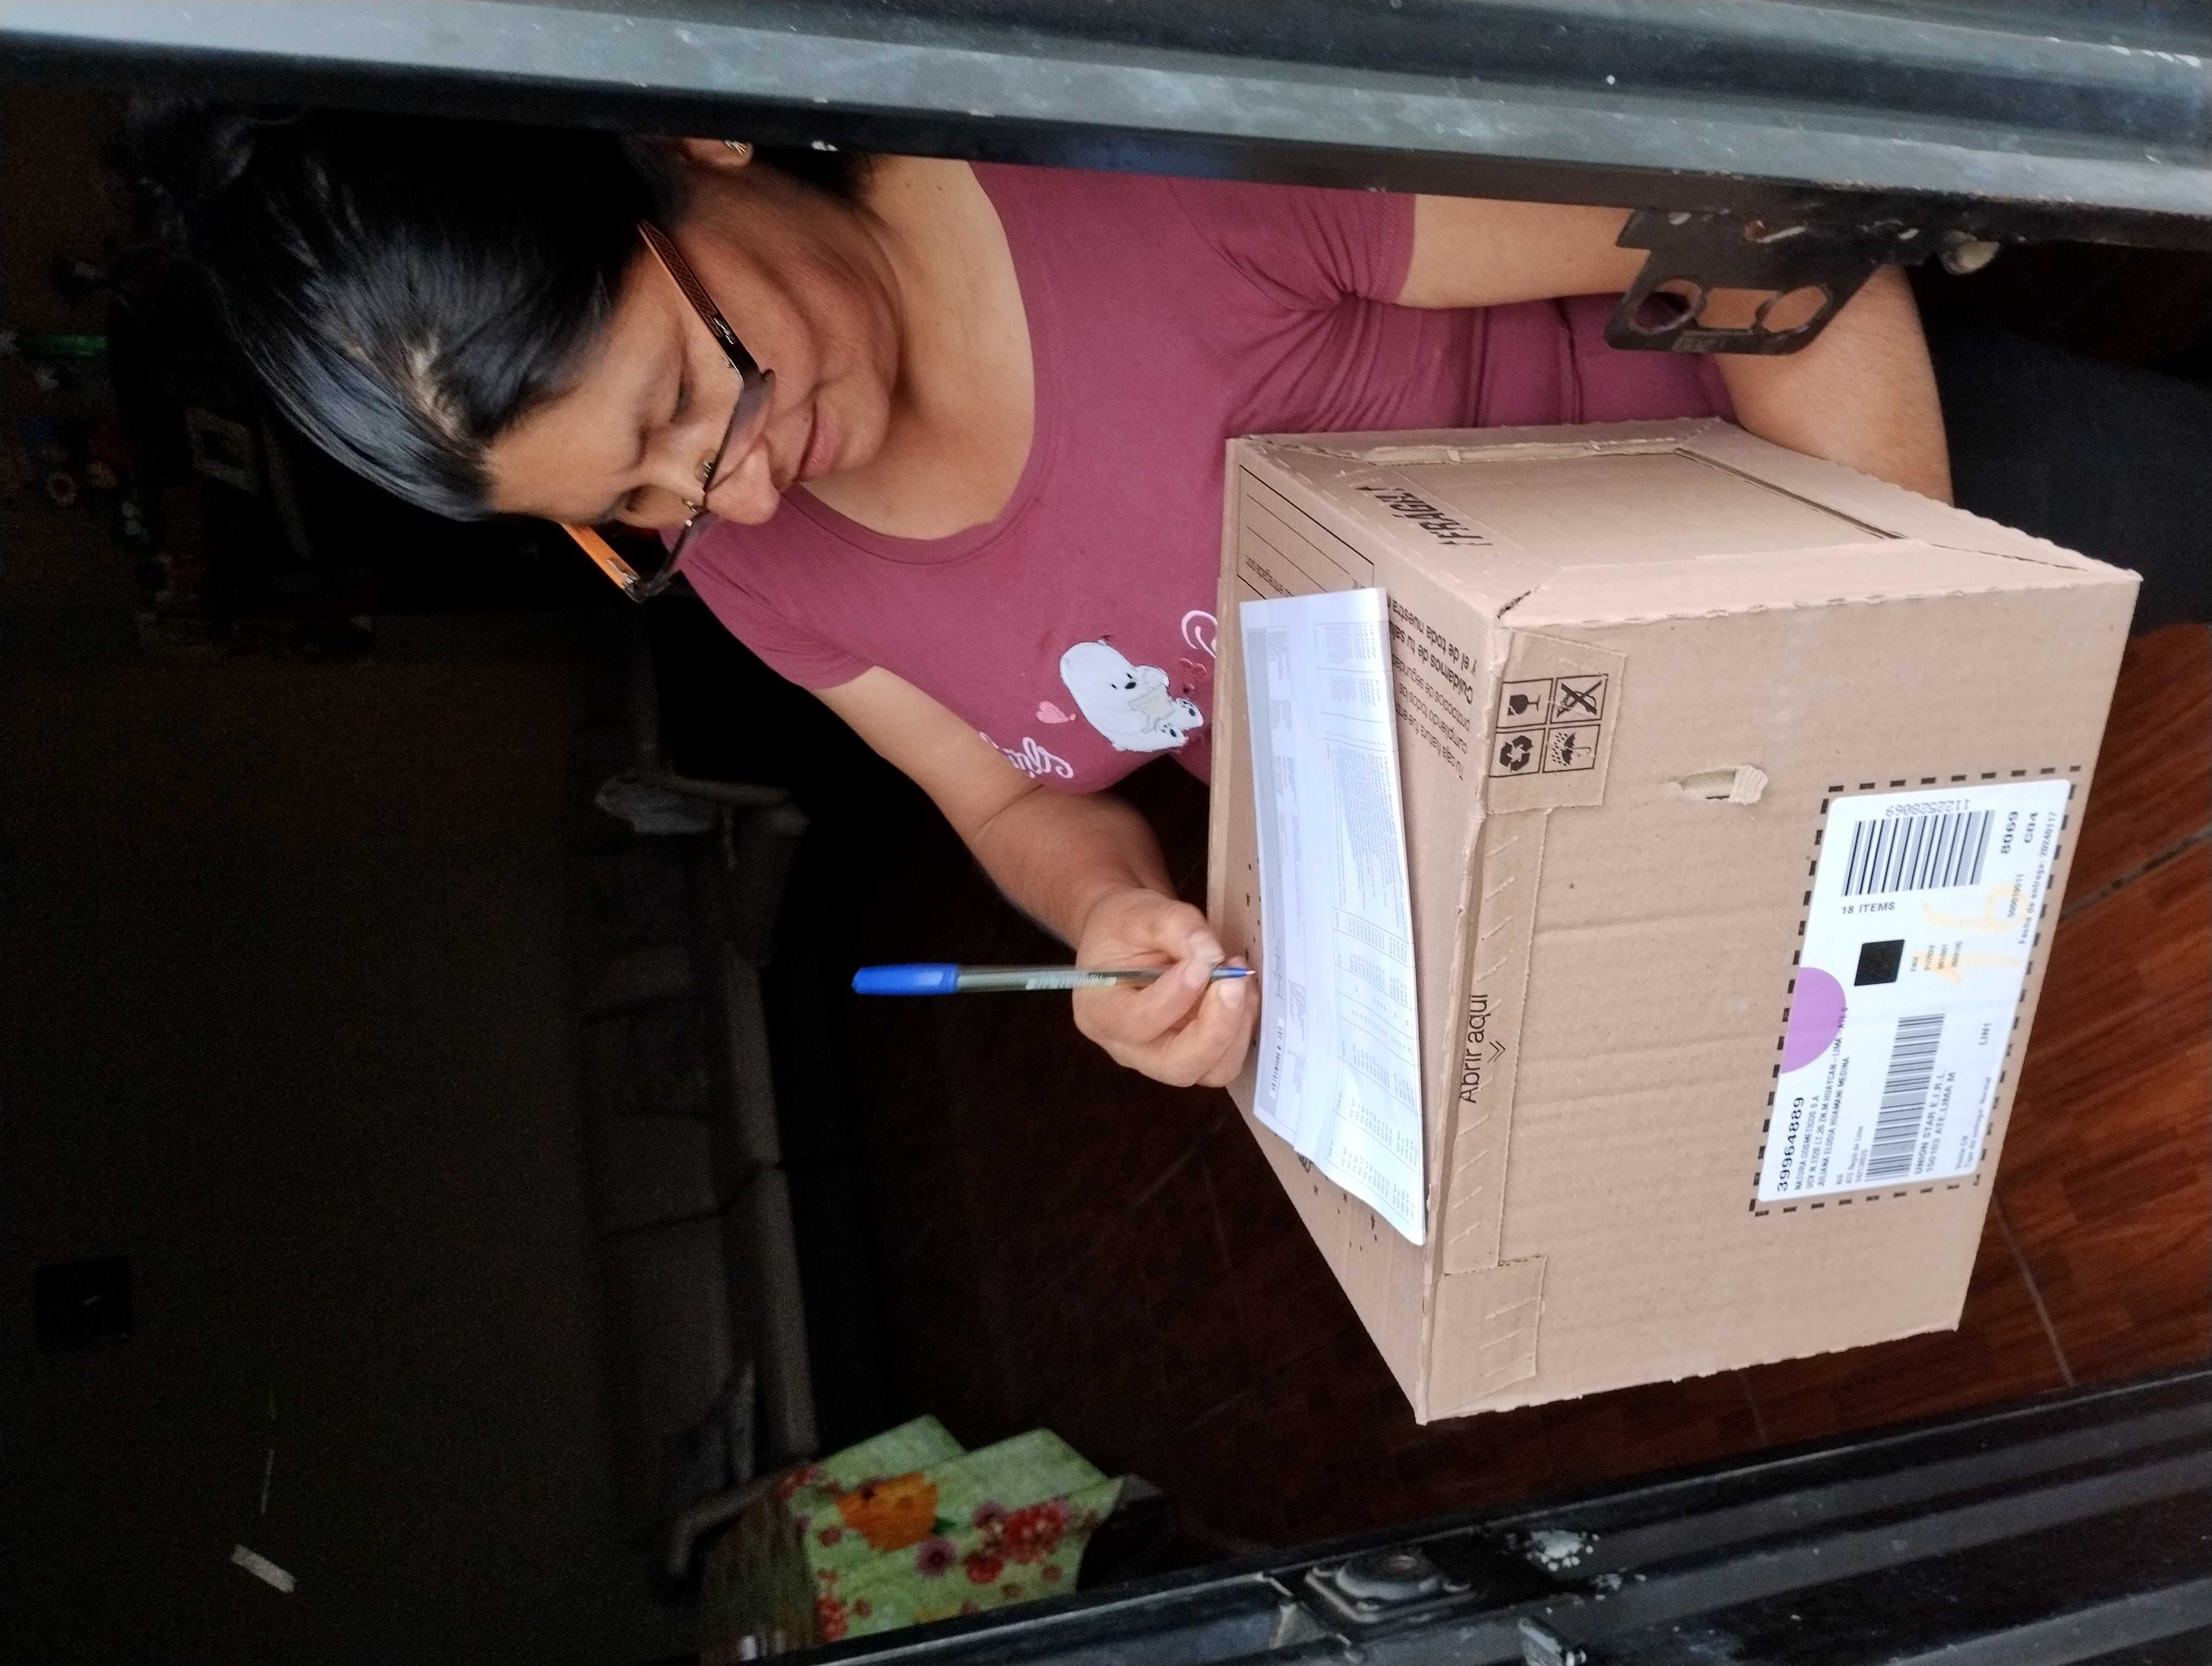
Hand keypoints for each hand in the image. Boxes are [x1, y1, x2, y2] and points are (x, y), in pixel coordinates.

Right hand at [1070, 888, 1255, 1088]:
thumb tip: (1211, 954)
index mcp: (1100, 1014)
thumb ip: (1173, 925)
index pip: (1136, 1024)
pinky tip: (1242, 990)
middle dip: (1215, 1030)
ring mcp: (1165, 1057)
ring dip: (1236, 1029)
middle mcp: (1129, 1049)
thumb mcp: (1139, 912)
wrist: (1130, 940)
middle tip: (1235, 982)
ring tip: (1240, 980)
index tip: (1201, 963)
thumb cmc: (1125, 928)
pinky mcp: (1195, 1053)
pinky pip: (1227, 1058)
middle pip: (1177, 1067)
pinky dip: (1243, 1027)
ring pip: (1211, 1071)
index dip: (1173, 998)